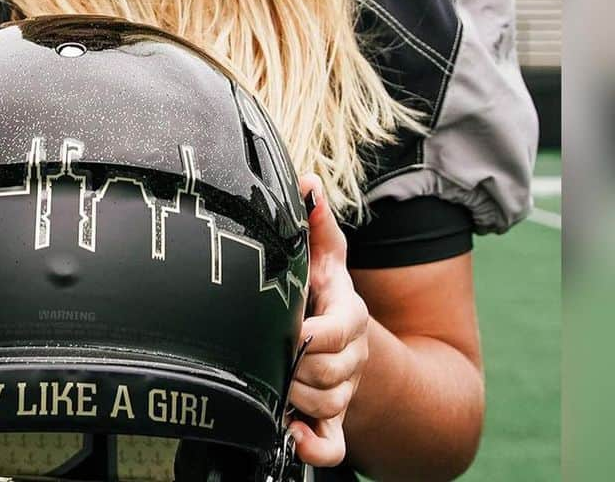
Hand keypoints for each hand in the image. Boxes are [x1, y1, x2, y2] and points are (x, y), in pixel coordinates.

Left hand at [288, 175, 369, 467]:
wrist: (344, 339)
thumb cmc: (323, 291)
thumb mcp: (323, 256)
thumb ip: (315, 222)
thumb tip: (307, 181)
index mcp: (348, 312)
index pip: (343, 329)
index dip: (317, 333)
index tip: (296, 330)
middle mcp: (352, 355)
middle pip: (331, 373)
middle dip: (298, 366)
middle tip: (275, 354)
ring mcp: (345, 389)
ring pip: (329, 406)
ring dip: (298, 399)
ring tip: (277, 381)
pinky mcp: (335, 420)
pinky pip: (333, 446)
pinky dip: (313, 447)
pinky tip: (291, 436)